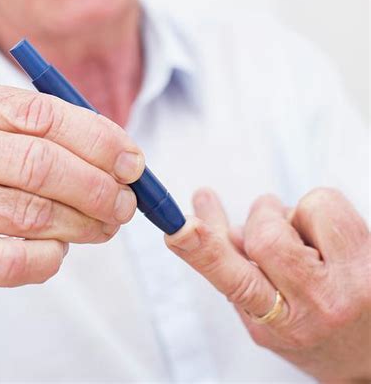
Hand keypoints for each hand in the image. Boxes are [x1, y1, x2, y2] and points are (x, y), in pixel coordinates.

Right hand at [0, 78, 143, 310]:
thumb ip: (46, 133)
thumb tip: (123, 156)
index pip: (40, 112)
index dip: (97, 137)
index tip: (132, 161)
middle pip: (39, 163)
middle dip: (97, 186)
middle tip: (126, 202)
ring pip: (30, 214)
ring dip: (82, 224)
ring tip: (104, 226)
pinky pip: (10, 260)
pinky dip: (48, 259)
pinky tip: (58, 252)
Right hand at [166, 187, 370, 381]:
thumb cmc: (314, 329)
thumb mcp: (265, 314)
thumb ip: (232, 266)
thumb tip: (203, 206)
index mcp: (276, 325)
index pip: (234, 282)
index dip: (204, 252)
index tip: (180, 229)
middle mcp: (315, 308)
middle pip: (267, 236)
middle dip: (262, 217)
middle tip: (269, 221)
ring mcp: (349, 284)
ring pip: (298, 210)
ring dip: (294, 216)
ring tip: (309, 242)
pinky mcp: (370, 257)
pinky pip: (326, 202)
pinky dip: (319, 210)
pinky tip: (328, 237)